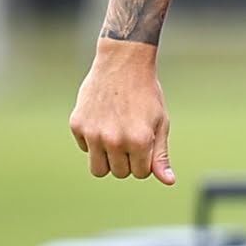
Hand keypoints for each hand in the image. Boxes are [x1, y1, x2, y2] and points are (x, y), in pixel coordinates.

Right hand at [70, 42, 173, 183]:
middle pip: (119, 173)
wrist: (122, 64)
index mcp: (139, 141)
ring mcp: (93, 133)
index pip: (140, 173)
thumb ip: (161, 155)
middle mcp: (115, 140)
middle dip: (126, 161)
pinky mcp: (77, 125)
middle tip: (130, 137)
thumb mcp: (160, 124)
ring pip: (98, 169)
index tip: (144, 143)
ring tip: (115, 139)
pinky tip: (102, 121)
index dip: (144, 161)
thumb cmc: (146, 94)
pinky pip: (85, 149)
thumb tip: (168, 181)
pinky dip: (93, 141)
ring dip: (107, 159)